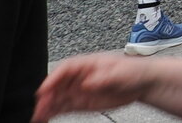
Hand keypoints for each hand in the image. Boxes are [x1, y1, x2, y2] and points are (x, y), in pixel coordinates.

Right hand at [35, 53, 151, 120]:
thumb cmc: (134, 70)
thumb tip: (88, 82)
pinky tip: (46, 118)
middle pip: (58, 84)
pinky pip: (63, 107)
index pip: (66, 68)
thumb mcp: (121, 71)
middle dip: (47, 95)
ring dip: (47, 106)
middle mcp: (81, 77)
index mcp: (89, 64)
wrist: (143, 82)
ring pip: (58, 97)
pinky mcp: (82, 102)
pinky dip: (53, 112)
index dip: (53, 78)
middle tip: (40, 107)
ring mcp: (80, 90)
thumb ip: (103, 77)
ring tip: (38, 116)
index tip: (45, 89)